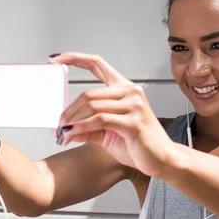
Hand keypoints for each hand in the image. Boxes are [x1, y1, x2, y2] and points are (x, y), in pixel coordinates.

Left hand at [49, 53, 175, 176]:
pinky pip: (99, 120)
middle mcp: (130, 92)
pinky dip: (81, 127)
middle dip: (68, 111)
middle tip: (58, 126)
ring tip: (63, 133)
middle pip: (88, 93)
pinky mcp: (133, 122)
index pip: (97, 64)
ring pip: (92, 106)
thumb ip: (87, 126)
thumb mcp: (107, 133)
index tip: (56, 58)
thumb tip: (65, 127)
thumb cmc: (139, 144)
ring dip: (72, 121)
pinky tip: (72, 134)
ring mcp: (134, 105)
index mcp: (124, 88)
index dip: (75, 58)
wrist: (162, 159)